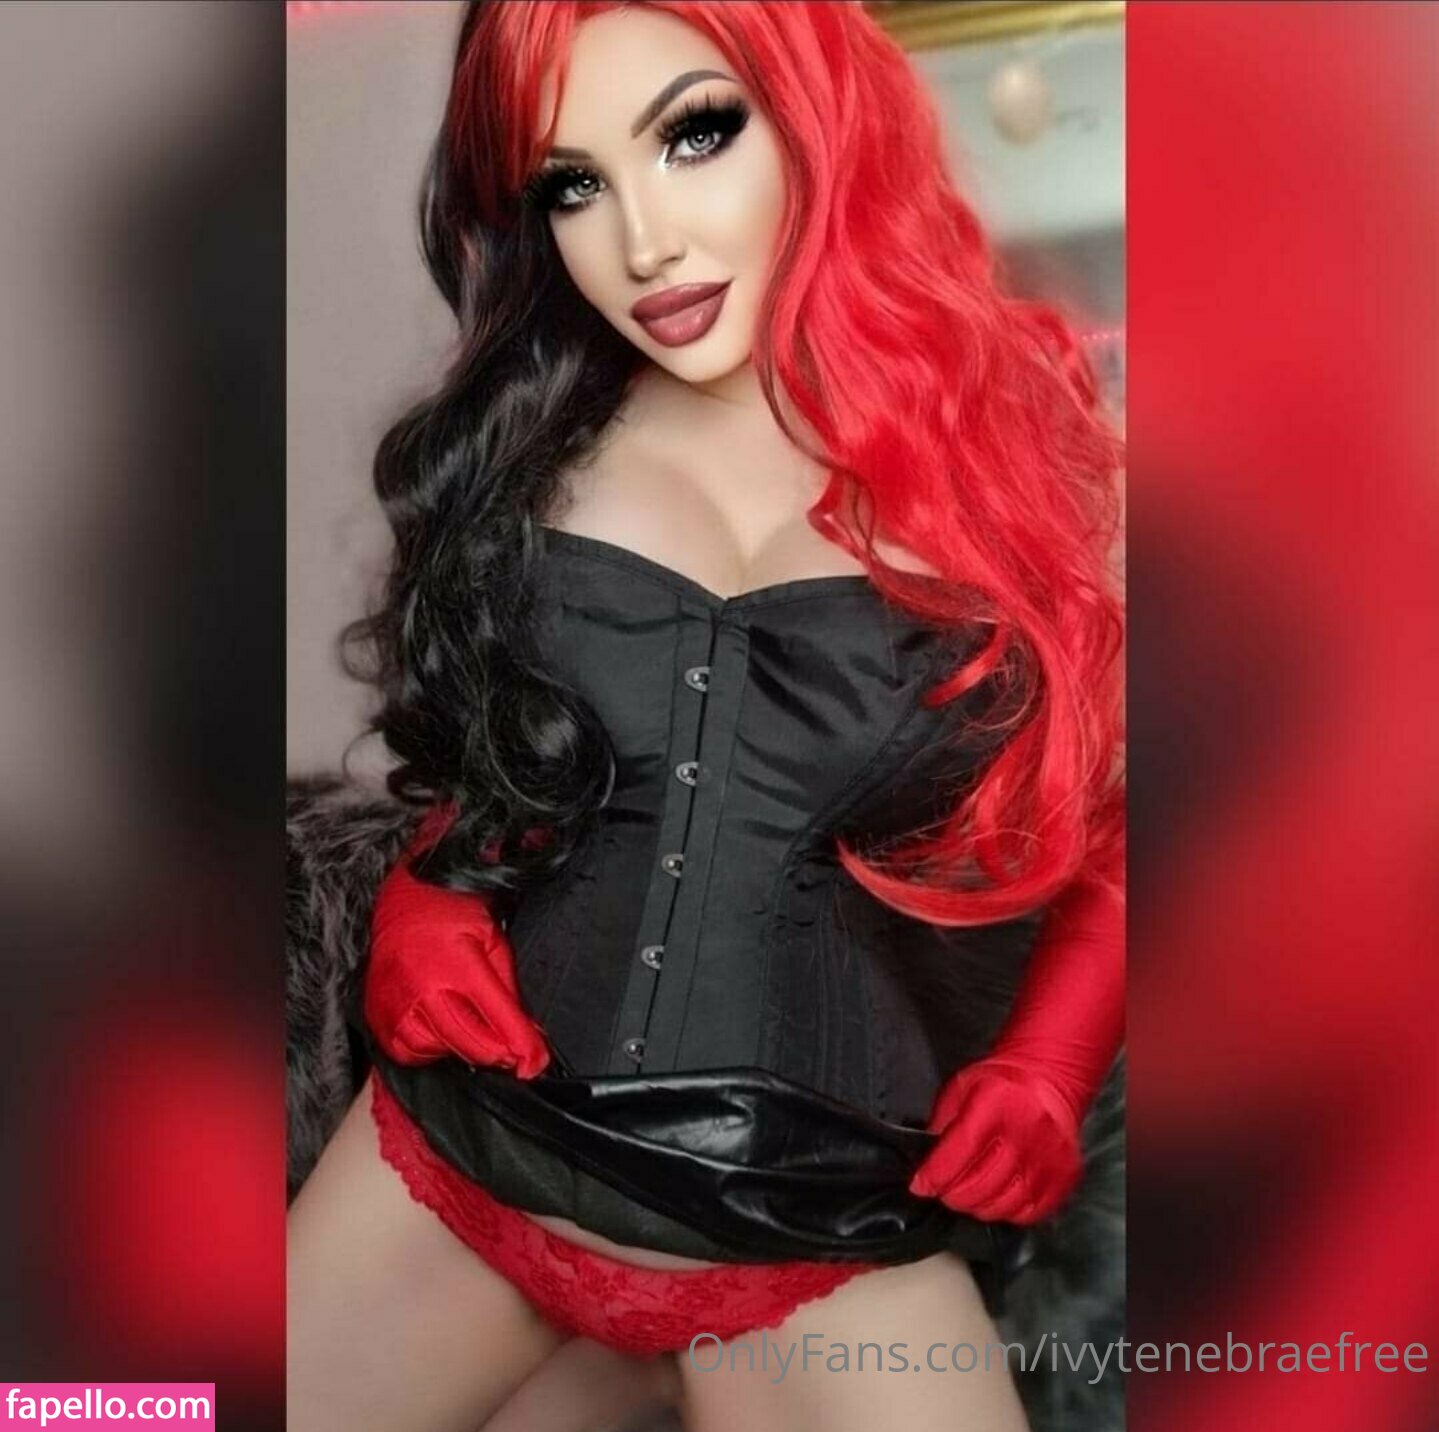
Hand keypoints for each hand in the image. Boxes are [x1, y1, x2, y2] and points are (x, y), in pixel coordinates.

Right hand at [363, 817, 549, 1078]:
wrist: (407, 898)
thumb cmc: (455, 917)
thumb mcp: (495, 943)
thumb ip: (510, 993)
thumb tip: (530, 1040)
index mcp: (461, 965)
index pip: (499, 1018)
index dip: (522, 1048)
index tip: (534, 1066)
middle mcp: (424, 987)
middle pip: (470, 1042)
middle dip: (497, 1053)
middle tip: (510, 1050)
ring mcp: (396, 1002)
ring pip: (437, 1051)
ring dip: (460, 1049)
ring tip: (468, 1026)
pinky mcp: (376, 1013)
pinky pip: (405, 1051)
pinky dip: (426, 1049)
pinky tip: (438, 1030)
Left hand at [907, 1058, 1081, 1223]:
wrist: (1049, 1078)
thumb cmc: (999, 1082)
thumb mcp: (960, 1088)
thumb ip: (942, 1124)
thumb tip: (927, 1165)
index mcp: (995, 1103)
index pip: (960, 1151)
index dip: (935, 1175)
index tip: (920, 1185)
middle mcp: (1026, 1132)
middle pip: (980, 1185)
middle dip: (952, 1194)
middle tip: (943, 1190)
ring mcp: (1049, 1157)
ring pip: (1003, 1205)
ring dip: (977, 1206)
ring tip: (968, 1194)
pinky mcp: (1065, 1176)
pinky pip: (1029, 1212)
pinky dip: (1006, 1211)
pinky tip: (997, 1197)